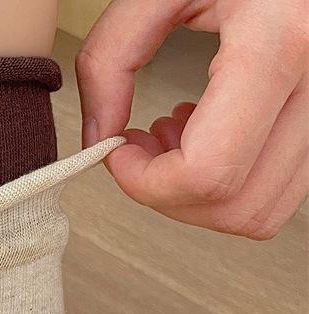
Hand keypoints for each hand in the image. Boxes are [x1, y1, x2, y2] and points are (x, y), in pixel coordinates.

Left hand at [77, 0, 307, 238]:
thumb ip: (109, 58)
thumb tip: (98, 139)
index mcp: (282, 39)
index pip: (208, 172)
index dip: (146, 183)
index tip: (117, 152)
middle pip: (234, 205)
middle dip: (168, 193)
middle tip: (139, 147)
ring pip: (261, 209)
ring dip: (200, 192)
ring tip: (173, 134)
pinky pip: (280, 188)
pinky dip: (231, 181)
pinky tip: (206, 130)